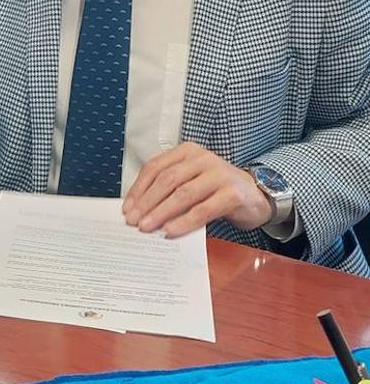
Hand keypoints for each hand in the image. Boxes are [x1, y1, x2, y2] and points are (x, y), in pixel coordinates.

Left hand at [123, 142, 272, 237]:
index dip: (139, 188)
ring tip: (147, 227)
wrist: (256, 195)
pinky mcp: (232, 193)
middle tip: (132, 220)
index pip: (155, 167)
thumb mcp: (191, 180)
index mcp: (187, 152)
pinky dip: (184, 221)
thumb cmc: (216, 189)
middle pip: (167, 180)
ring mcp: (219, 174)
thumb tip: (139, 209)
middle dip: (146, 202)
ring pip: (183, 194)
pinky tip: (170, 231)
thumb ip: (169, 188)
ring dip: (161, 212)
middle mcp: (202, 159)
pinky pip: (203, 210)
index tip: (127, 208)